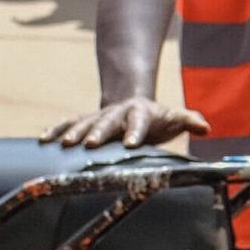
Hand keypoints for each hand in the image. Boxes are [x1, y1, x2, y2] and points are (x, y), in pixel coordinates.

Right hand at [47, 97, 207, 150]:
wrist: (133, 104)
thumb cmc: (156, 119)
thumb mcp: (173, 118)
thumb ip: (188, 120)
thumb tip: (205, 127)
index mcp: (142, 113)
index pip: (140, 122)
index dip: (136, 132)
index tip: (131, 144)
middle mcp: (118, 112)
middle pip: (108, 121)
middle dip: (99, 131)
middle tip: (89, 144)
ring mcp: (100, 114)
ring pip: (85, 121)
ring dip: (73, 131)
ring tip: (64, 144)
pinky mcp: (84, 119)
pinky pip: (68, 122)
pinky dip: (56, 128)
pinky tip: (44, 139)